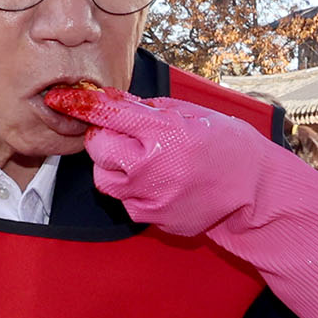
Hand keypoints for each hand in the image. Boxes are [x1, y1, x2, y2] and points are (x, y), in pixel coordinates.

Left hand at [64, 89, 283, 241]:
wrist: (256, 191)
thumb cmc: (228, 146)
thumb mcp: (191, 113)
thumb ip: (148, 109)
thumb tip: (114, 103)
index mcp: (164, 133)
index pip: (107, 113)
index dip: (80, 103)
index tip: (62, 98)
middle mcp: (152, 167)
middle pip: (97, 148)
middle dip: (104, 136)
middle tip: (124, 133)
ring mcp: (151, 198)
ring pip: (104, 178)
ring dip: (114, 165)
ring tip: (143, 159)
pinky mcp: (153, 219)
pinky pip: (125, 201)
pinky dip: (132, 189)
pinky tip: (158, 181)